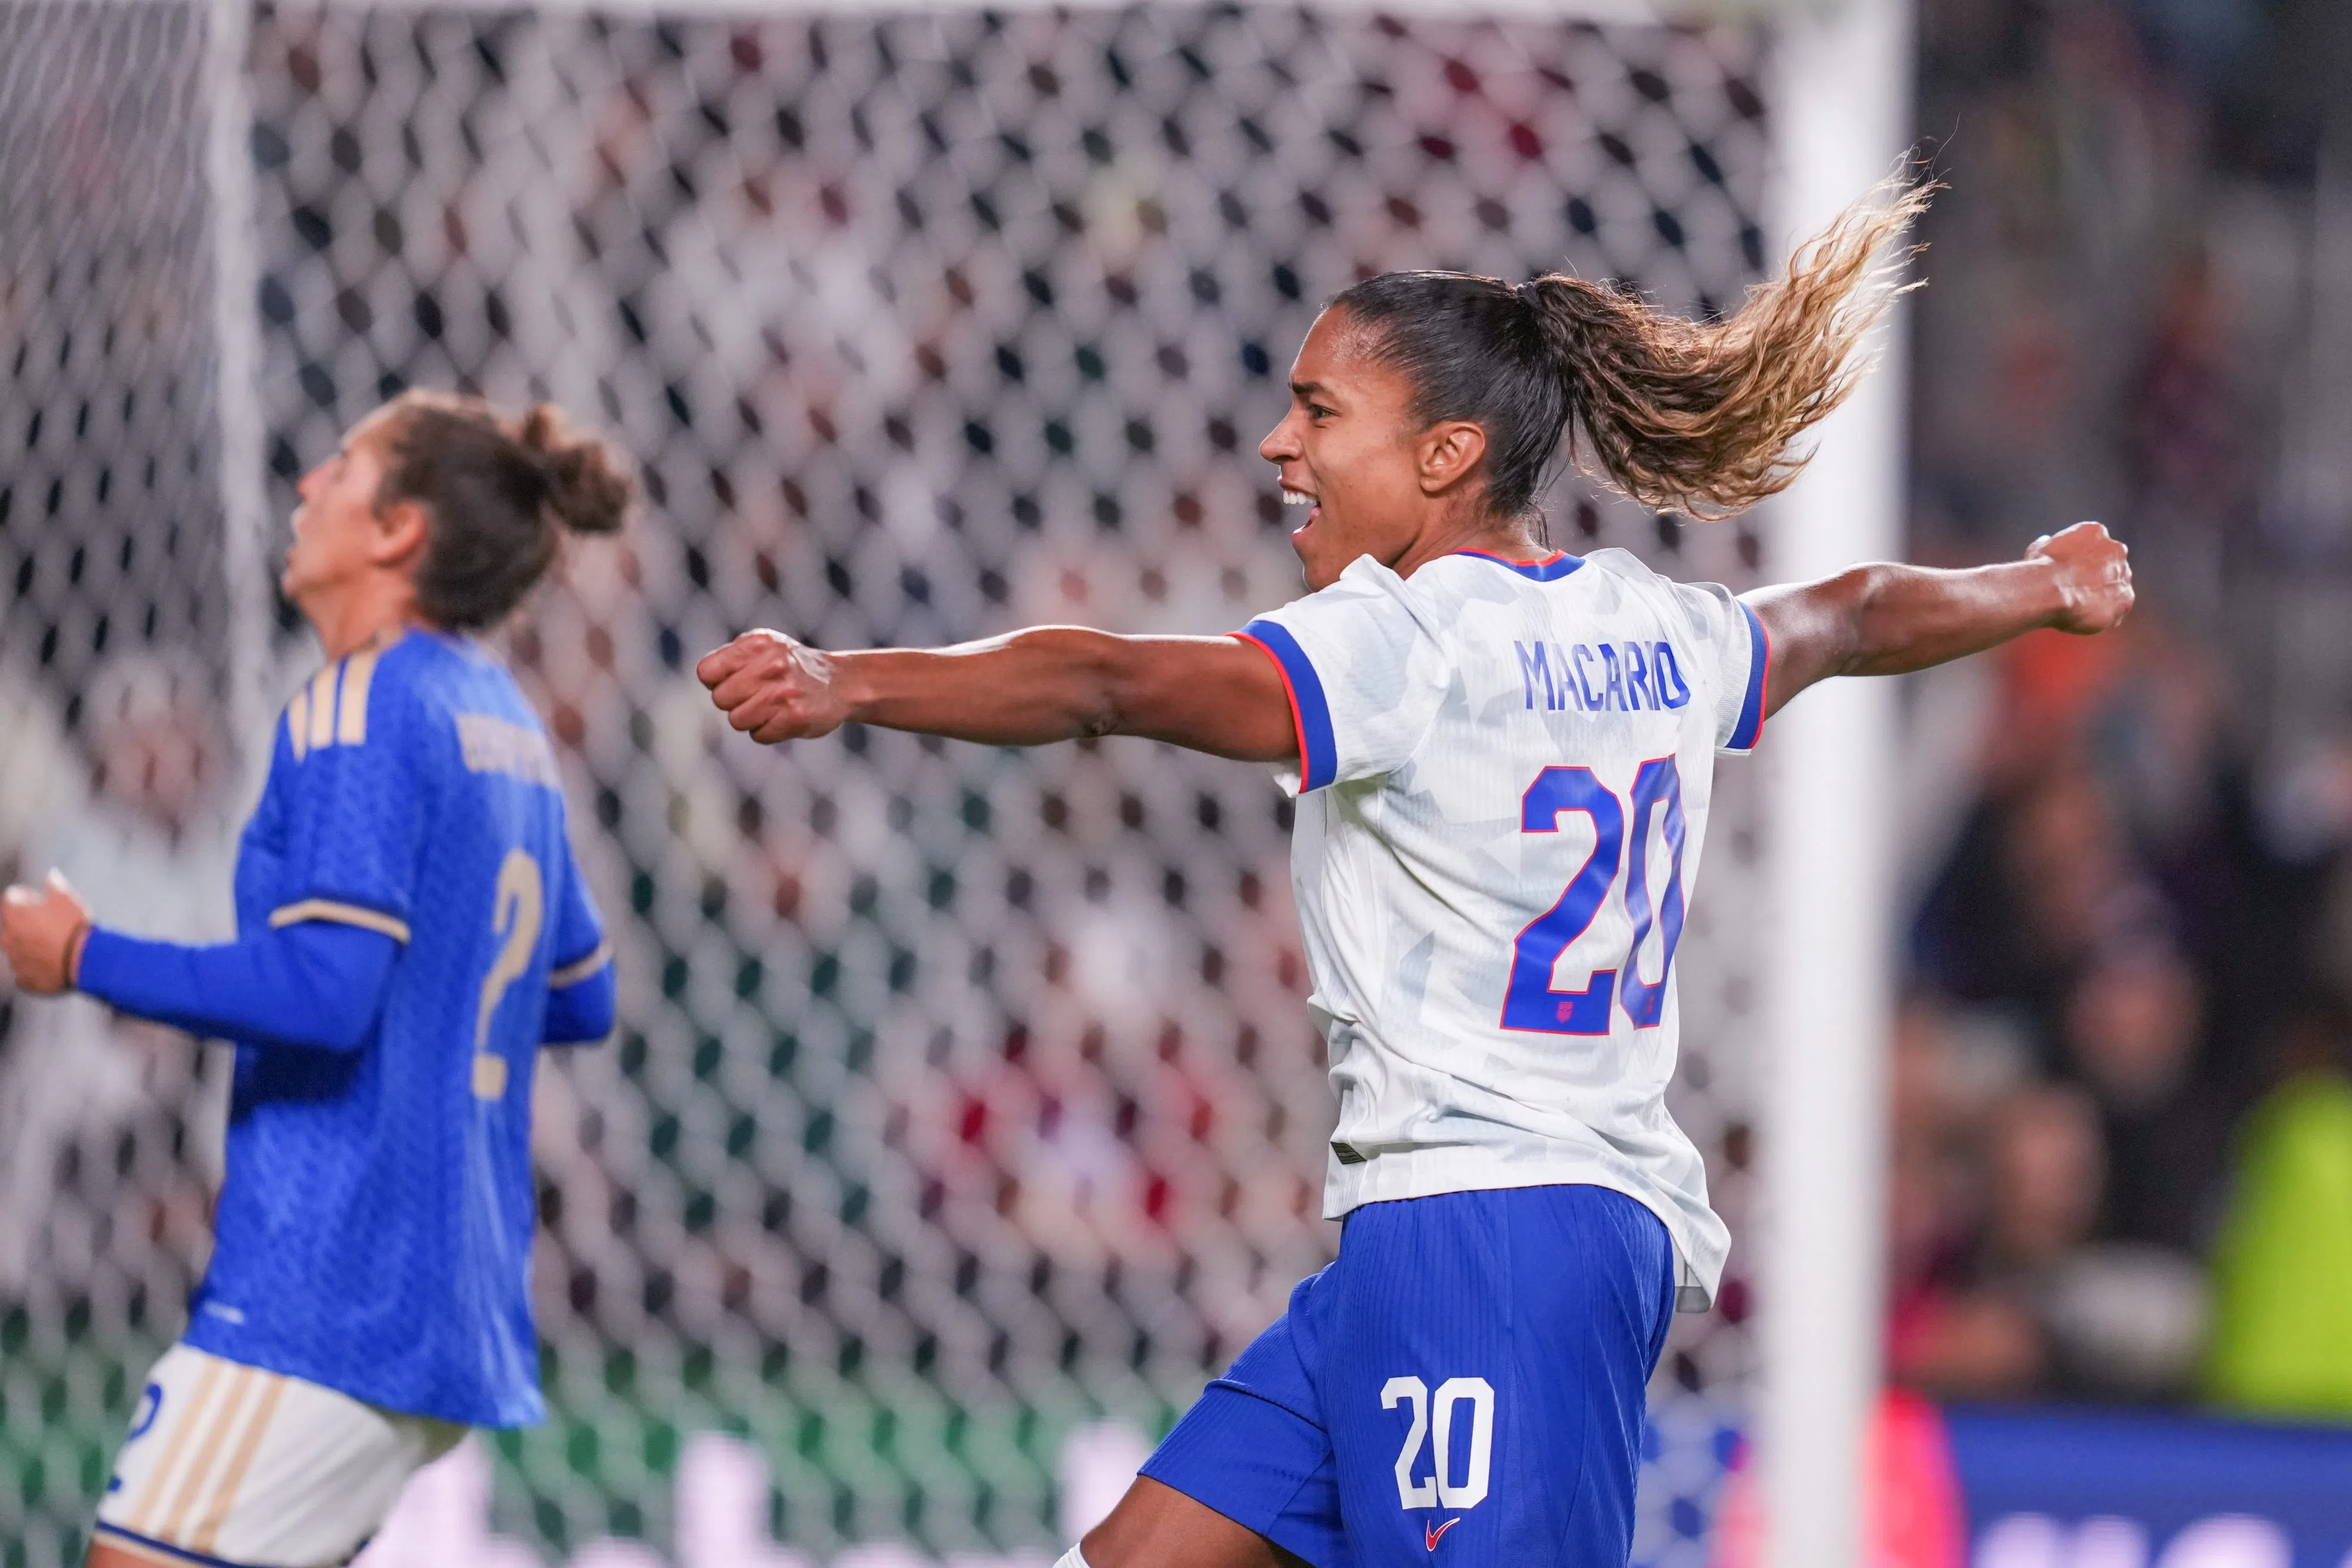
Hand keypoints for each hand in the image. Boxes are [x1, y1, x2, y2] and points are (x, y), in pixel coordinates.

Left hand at [2, 870, 90, 993]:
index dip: (27, 896)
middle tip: (48, 923)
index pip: (11, 897)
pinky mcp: (24, 979)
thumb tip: (51, 876)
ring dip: (29, 945)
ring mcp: (14, 960)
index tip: (40, 899)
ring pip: (17, 949)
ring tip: (53, 945)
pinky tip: (51, 963)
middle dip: (25, 922)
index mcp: (14, 914)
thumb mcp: (67, 898)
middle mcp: (8, 937)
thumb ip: (54, 885)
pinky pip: (25, 971)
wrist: (84, 960)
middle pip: (11, 925)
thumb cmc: (73, 926)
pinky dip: (34, 967)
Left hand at [697, 630, 854, 743]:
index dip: (716, 681)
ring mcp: (784, 693)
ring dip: (750, 718)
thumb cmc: (791, 665)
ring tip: (771, 707)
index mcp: (758, 644)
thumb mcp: (764, 646)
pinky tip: (784, 717)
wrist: (841, 683)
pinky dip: (767, 731)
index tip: (734, 680)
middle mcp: (772, 665)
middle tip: (757, 695)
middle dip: (734, 701)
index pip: (707, 672)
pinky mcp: (795, 718)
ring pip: (737, 720)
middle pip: (720, 699)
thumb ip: (732, 657)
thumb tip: (707, 677)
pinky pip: (758, 735)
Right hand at [2030, 521, 2133, 634]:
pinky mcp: (2126, 599)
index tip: (2067, 573)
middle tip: (2073, 590)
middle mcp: (2116, 549)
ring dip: (2102, 596)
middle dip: (2097, 577)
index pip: (2094, 545)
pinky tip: (2084, 618)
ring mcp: (2124, 574)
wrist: (2048, 591)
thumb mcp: (2039, 548)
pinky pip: (2118, 609)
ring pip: (2116, 587)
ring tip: (2077, 607)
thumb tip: (2045, 540)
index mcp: (2095, 532)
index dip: (2080, 562)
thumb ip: (2049, 544)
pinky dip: (2105, 615)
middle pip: (2110, 565)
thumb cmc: (2040, 569)